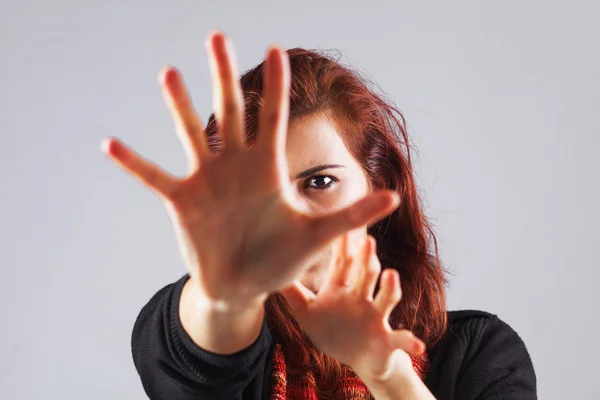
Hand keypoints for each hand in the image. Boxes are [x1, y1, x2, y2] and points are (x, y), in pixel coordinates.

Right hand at [101, 31, 399, 307]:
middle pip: (230, 112)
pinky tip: (109, 144)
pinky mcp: (182, 202)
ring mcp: (207, 181)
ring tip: (169, 74)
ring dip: (179, 106)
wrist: (246, 284)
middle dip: (223, 75)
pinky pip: (154, 177)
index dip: (275, 86)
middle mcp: (236, 166)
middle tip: (217, 36)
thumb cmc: (281, 257)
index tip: (279, 50)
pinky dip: (134, 163)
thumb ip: (352, 214)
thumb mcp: (318, 235)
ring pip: (190, 134)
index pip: (273, 118)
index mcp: (268, 168)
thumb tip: (395, 196)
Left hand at [279, 233, 425, 380]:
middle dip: (366, 258)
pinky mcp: (387, 340)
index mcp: (342, 289)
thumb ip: (291, 292)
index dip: (342, 246)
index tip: (340, 225)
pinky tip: (417, 346)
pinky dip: (409, 341)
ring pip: (385, 298)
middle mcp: (361, 297)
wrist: (358, 359)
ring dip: (390, 287)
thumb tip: (268, 270)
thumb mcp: (307, 312)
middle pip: (365, 274)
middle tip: (367, 240)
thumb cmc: (333, 330)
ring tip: (392, 274)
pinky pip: (400, 340)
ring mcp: (376, 317)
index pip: (343, 263)